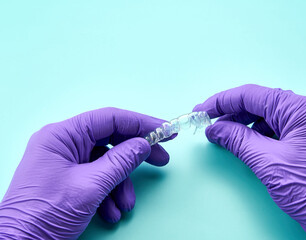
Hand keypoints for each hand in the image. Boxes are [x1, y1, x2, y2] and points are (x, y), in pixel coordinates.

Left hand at [0, 108, 172, 238]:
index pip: (109, 118)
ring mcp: (67, 160)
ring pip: (107, 162)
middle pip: (111, 139)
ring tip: (126, 204)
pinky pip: (98, 176)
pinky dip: (109, 193)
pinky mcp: (70, 177)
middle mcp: (64, 143)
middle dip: (136, 153)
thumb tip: (143, 145)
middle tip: (162, 158)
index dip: (141, 123)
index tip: (165, 129)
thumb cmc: (46, 214)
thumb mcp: (91, 186)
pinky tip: (111, 211)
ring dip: (121, 183)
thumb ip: (121, 161)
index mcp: (62, 135)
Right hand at [194, 84, 305, 238]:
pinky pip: (282, 129)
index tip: (202, 110)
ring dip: (246, 125)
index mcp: (303, 109)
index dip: (222, 101)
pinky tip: (248, 144)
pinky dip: (262, 135)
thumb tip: (215, 129)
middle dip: (233, 114)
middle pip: (262, 104)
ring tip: (226, 136)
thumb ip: (238, 139)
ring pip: (272, 116)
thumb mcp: (268, 162)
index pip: (253, 95)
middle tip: (210, 124)